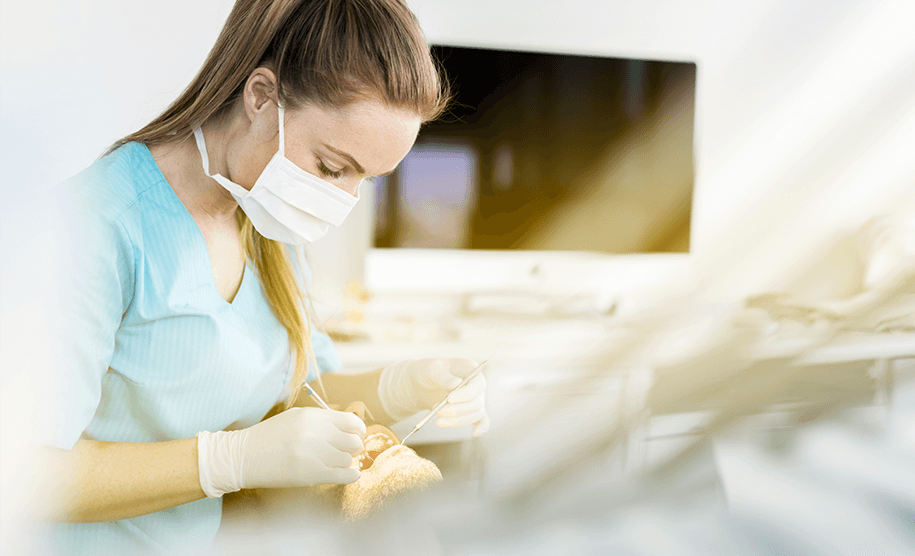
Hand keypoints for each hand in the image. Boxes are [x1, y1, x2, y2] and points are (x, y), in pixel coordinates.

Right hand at [197, 407, 365, 496]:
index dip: (358, 430)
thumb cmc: (269, 437)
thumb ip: (322, 421)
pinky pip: (343, 475)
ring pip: (347, 459)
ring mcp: (312, 454)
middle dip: (353, 448)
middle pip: (353, 441)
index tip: (356, 436)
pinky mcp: (309, 474)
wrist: (242, 457)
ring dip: (344, 462)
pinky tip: (348, 475)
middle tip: (345, 451)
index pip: (350, 421)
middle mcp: (314, 432)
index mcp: (311, 416)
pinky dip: (350, 476)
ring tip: (334, 463)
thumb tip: (350, 428)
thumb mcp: (295, 418)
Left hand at [377, 358, 489, 436]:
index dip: (466, 394)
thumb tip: (456, 385)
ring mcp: (474, 398)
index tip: (449, 399)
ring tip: (438, 420)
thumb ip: (443, 376)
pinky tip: (475, 433)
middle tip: (439, 412)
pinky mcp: (470, 411)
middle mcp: (476, 384)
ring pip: (476, 414)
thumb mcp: (431, 369)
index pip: (477, 384)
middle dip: (458, 410)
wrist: (421, 384)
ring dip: (458, 420)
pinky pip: (481, 420)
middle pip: (477, 402)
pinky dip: (481, 427)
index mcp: (469, 369)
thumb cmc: (427, 372)